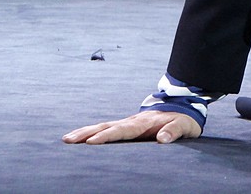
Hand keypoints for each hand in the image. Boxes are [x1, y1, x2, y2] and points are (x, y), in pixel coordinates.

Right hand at [63, 110, 200, 144]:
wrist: (182, 107)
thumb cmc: (183, 120)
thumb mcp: (184, 126)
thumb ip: (174, 131)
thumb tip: (162, 139)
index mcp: (144, 123)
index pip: (123, 131)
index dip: (107, 136)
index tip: (91, 142)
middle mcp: (132, 121)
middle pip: (106, 126)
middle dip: (87, 133)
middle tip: (68, 140)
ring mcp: (128, 123)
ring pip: (103, 126)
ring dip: (85, 132)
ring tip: (66, 139)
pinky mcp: (126, 126)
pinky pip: (106, 129)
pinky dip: (91, 132)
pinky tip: (79, 138)